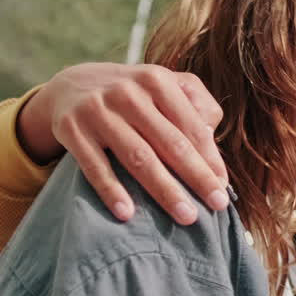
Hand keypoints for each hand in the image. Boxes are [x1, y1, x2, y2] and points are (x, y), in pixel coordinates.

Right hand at [19, 63, 227, 223]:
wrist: (71, 86)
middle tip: (218, 204)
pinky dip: (111, 190)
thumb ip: (196, 103)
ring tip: (185, 215)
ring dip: (164, 189)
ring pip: (137, 157)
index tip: (224, 186)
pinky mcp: (73, 130)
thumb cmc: (133, 94)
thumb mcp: (164, 84)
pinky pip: (94, 166)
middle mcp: (128, 93)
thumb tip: (212, 138)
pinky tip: (127, 214)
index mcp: (157, 80)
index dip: (210, 158)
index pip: (191, 125)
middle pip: (170, 142)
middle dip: (197, 176)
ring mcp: (98, 111)